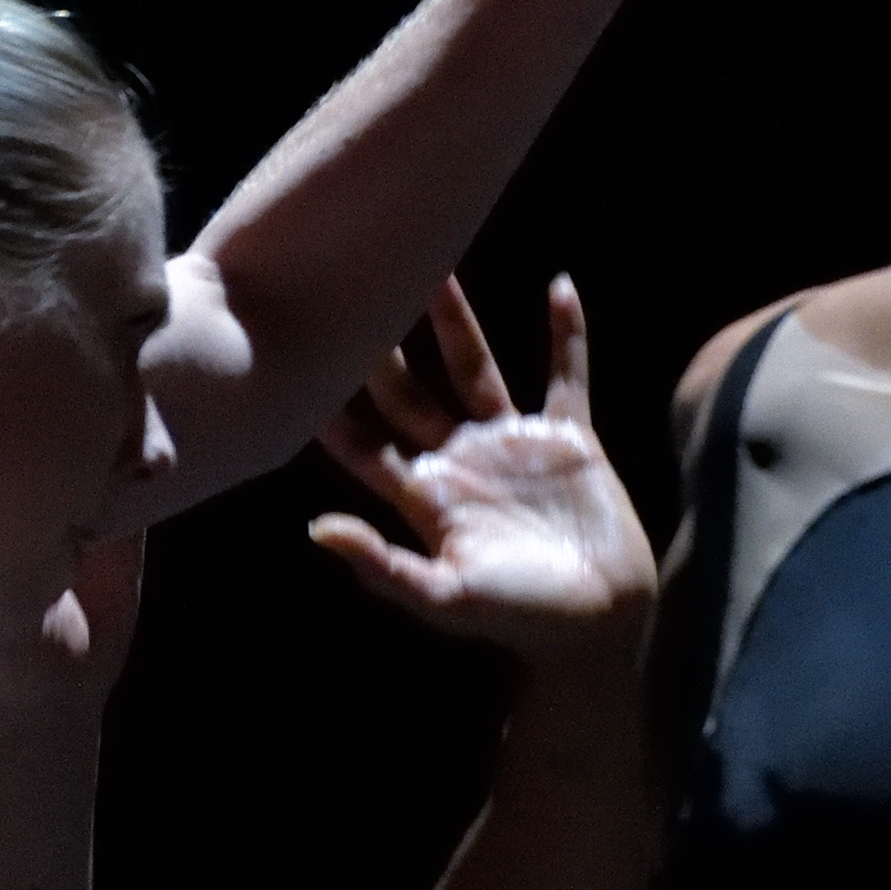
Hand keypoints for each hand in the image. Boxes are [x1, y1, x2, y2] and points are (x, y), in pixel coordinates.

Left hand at [310, 278, 654, 658]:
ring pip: (475, 368)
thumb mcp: (447, 597)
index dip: (326, 399)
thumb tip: (317, 529)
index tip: (290, 349)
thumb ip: (384, 565)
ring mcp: (513, 445)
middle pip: (407, 388)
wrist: (599, 623)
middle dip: (378, 342)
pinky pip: (567, 376)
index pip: (361, 438)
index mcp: (424, 493)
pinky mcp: (569, 441)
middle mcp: (459, 458)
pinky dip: (568, 335)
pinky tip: (562, 288)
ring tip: (436, 266)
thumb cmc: (520, 618)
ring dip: (456, 322)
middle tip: (347, 283)